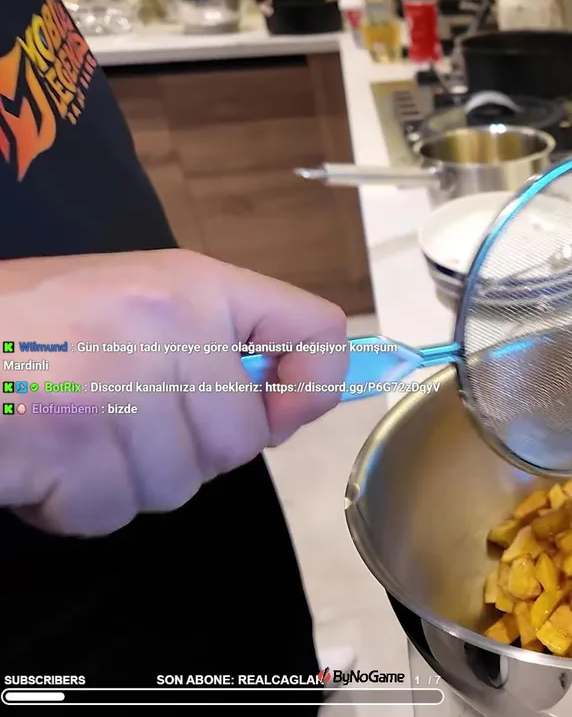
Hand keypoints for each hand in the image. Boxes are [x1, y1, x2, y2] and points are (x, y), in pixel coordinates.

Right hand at [0, 249, 347, 535]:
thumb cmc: (23, 326)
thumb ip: (213, 346)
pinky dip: (74, 505)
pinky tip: (40, 459)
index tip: (280, 406)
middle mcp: (170, 327)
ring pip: (180, 484)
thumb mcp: (130, 303)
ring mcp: (121, 385)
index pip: (317, 331)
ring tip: (68, 429)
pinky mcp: (73, 444)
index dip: (313, 385)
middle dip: (185, 449)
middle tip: (114, 414)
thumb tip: (291, 408)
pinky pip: (114, 512)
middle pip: (242, 440)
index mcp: (194, 284)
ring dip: (123, 479)